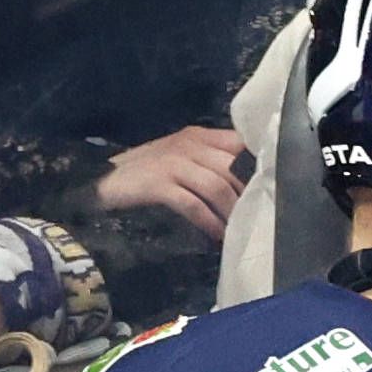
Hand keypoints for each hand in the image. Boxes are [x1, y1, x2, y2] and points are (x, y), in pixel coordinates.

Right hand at [92, 128, 245, 233]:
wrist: (99, 179)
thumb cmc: (144, 172)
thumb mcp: (180, 158)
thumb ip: (209, 161)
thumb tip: (247, 180)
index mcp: (198, 136)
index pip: (239, 143)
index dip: (258, 164)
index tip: (272, 186)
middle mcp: (188, 145)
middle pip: (232, 167)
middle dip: (248, 193)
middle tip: (260, 215)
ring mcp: (173, 164)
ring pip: (217, 187)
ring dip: (231, 212)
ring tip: (240, 229)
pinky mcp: (159, 184)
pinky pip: (194, 204)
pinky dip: (209, 222)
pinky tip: (217, 235)